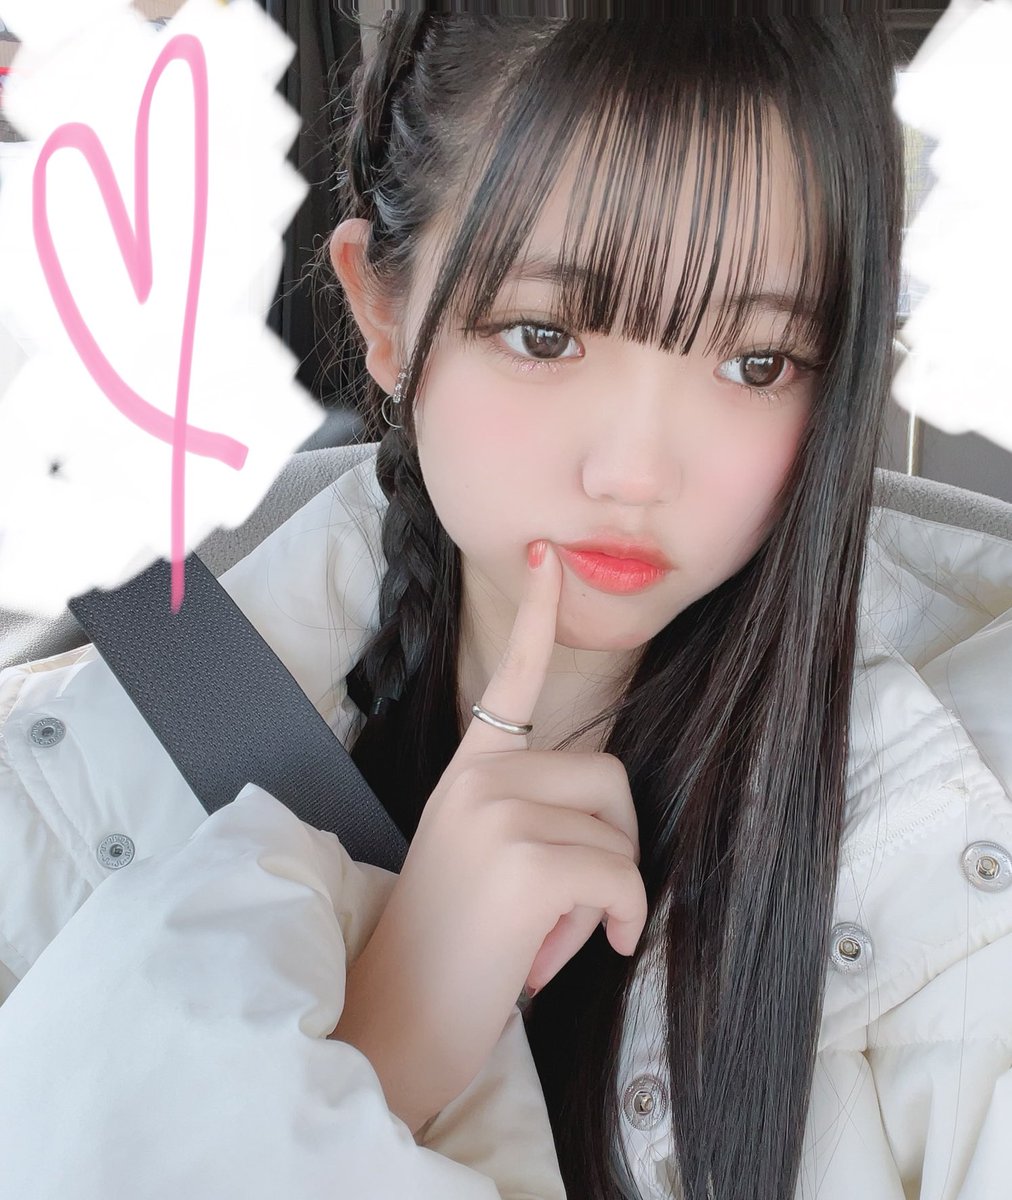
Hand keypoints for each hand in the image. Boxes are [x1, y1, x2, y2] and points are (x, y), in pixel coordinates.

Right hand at [329, 541, 647, 1132]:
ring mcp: (498, 816)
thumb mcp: (476, 855)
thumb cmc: (448, 949)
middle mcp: (479, 780)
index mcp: (468, 773)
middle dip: (611, 844)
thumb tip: (602, 817)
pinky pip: (623, 879)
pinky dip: (619, 922)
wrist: (394, 1022)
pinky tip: (583, 949)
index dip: (538, 615)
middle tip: (560, 902)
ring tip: (547, 930)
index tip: (549, 557)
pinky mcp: (525, 864)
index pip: (512, 680)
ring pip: (620, 834)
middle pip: (610, 776)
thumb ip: (525, 812)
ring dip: (605, 895)